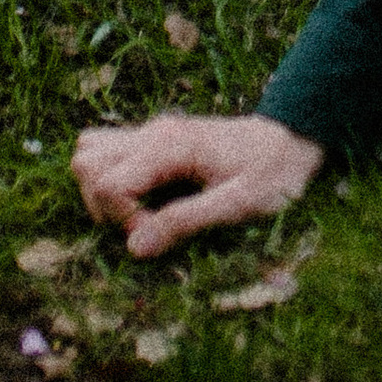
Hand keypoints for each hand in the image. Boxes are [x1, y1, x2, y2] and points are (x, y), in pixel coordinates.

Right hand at [71, 111, 323, 259]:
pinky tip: (145, 200)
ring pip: (90, 154)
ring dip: (102, 192)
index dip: (123, 219)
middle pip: (87, 165)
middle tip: (150, 225)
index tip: (158, 233)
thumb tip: (133, 248)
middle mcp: (153, 133)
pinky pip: (109, 152)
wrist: (294, 140)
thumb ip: (187, 221)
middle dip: (105, 207)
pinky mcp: (155, 142)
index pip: (106, 183)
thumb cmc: (273, 173)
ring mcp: (152, 133)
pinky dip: (111, 179)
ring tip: (143, 214)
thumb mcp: (239, 204)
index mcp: (169, 145)